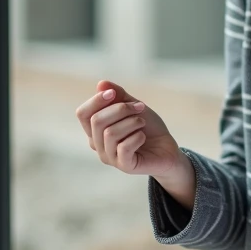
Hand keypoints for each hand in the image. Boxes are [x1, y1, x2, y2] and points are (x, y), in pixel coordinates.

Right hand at [74, 81, 191, 188]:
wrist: (167, 148)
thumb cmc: (148, 127)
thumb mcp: (134, 106)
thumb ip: (118, 96)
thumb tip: (101, 84)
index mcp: (95, 130)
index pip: (83, 113)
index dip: (96, 100)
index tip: (114, 93)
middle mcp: (98, 145)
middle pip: (97, 121)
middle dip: (120, 109)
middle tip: (139, 107)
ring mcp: (109, 157)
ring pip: (110, 133)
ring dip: (132, 122)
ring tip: (142, 122)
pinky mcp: (124, 166)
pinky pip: (124, 147)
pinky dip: (137, 136)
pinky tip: (143, 137)